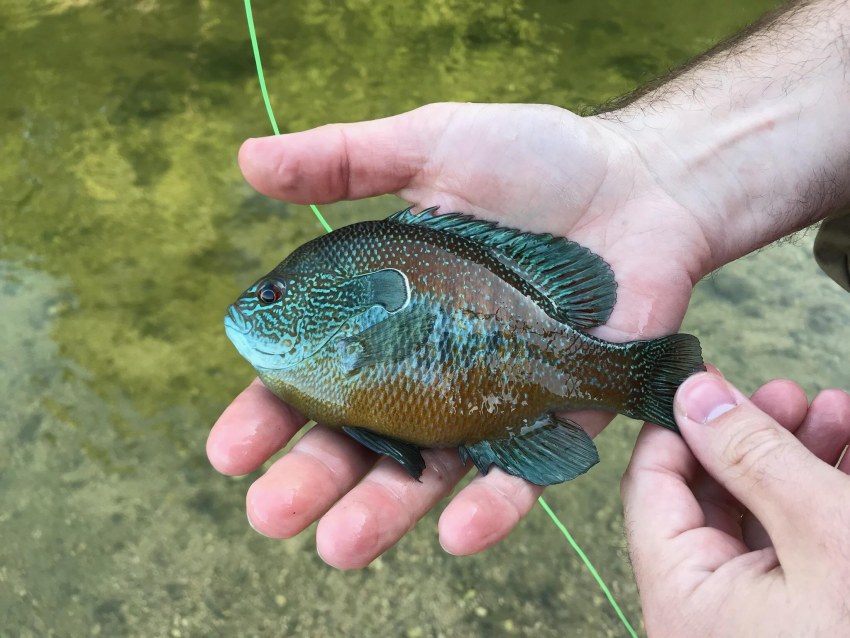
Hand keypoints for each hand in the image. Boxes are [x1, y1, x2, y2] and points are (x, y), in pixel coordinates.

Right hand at [208, 103, 713, 566]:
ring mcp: (491, 396)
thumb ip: (344, 160)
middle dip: (314, 479)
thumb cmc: (537, 159)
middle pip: (363, 434)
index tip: (231, 450)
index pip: (316, 370)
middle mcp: (430, 362)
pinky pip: (522, 471)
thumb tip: (248, 159)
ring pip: (431, 469)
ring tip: (339, 548)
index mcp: (388, 308)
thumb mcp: (431, 144)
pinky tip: (456, 533)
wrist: (642, 184)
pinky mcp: (557, 416)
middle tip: (272, 516)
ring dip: (385, 511)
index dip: (271, 409)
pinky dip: (493, 505)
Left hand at [621, 371, 849, 636]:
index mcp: (685, 594)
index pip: (651, 484)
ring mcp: (757, 615)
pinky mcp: (803, 616)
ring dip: (800, 457)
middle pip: (712, 494)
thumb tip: (694, 392)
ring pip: (763, 513)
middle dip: (757, 435)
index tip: (714, 381)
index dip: (681, 425)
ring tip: (841, 413)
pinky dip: (822, 498)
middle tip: (797, 395)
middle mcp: (708, 608)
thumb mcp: (824, 532)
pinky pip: (799, 544)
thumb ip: (754, 457)